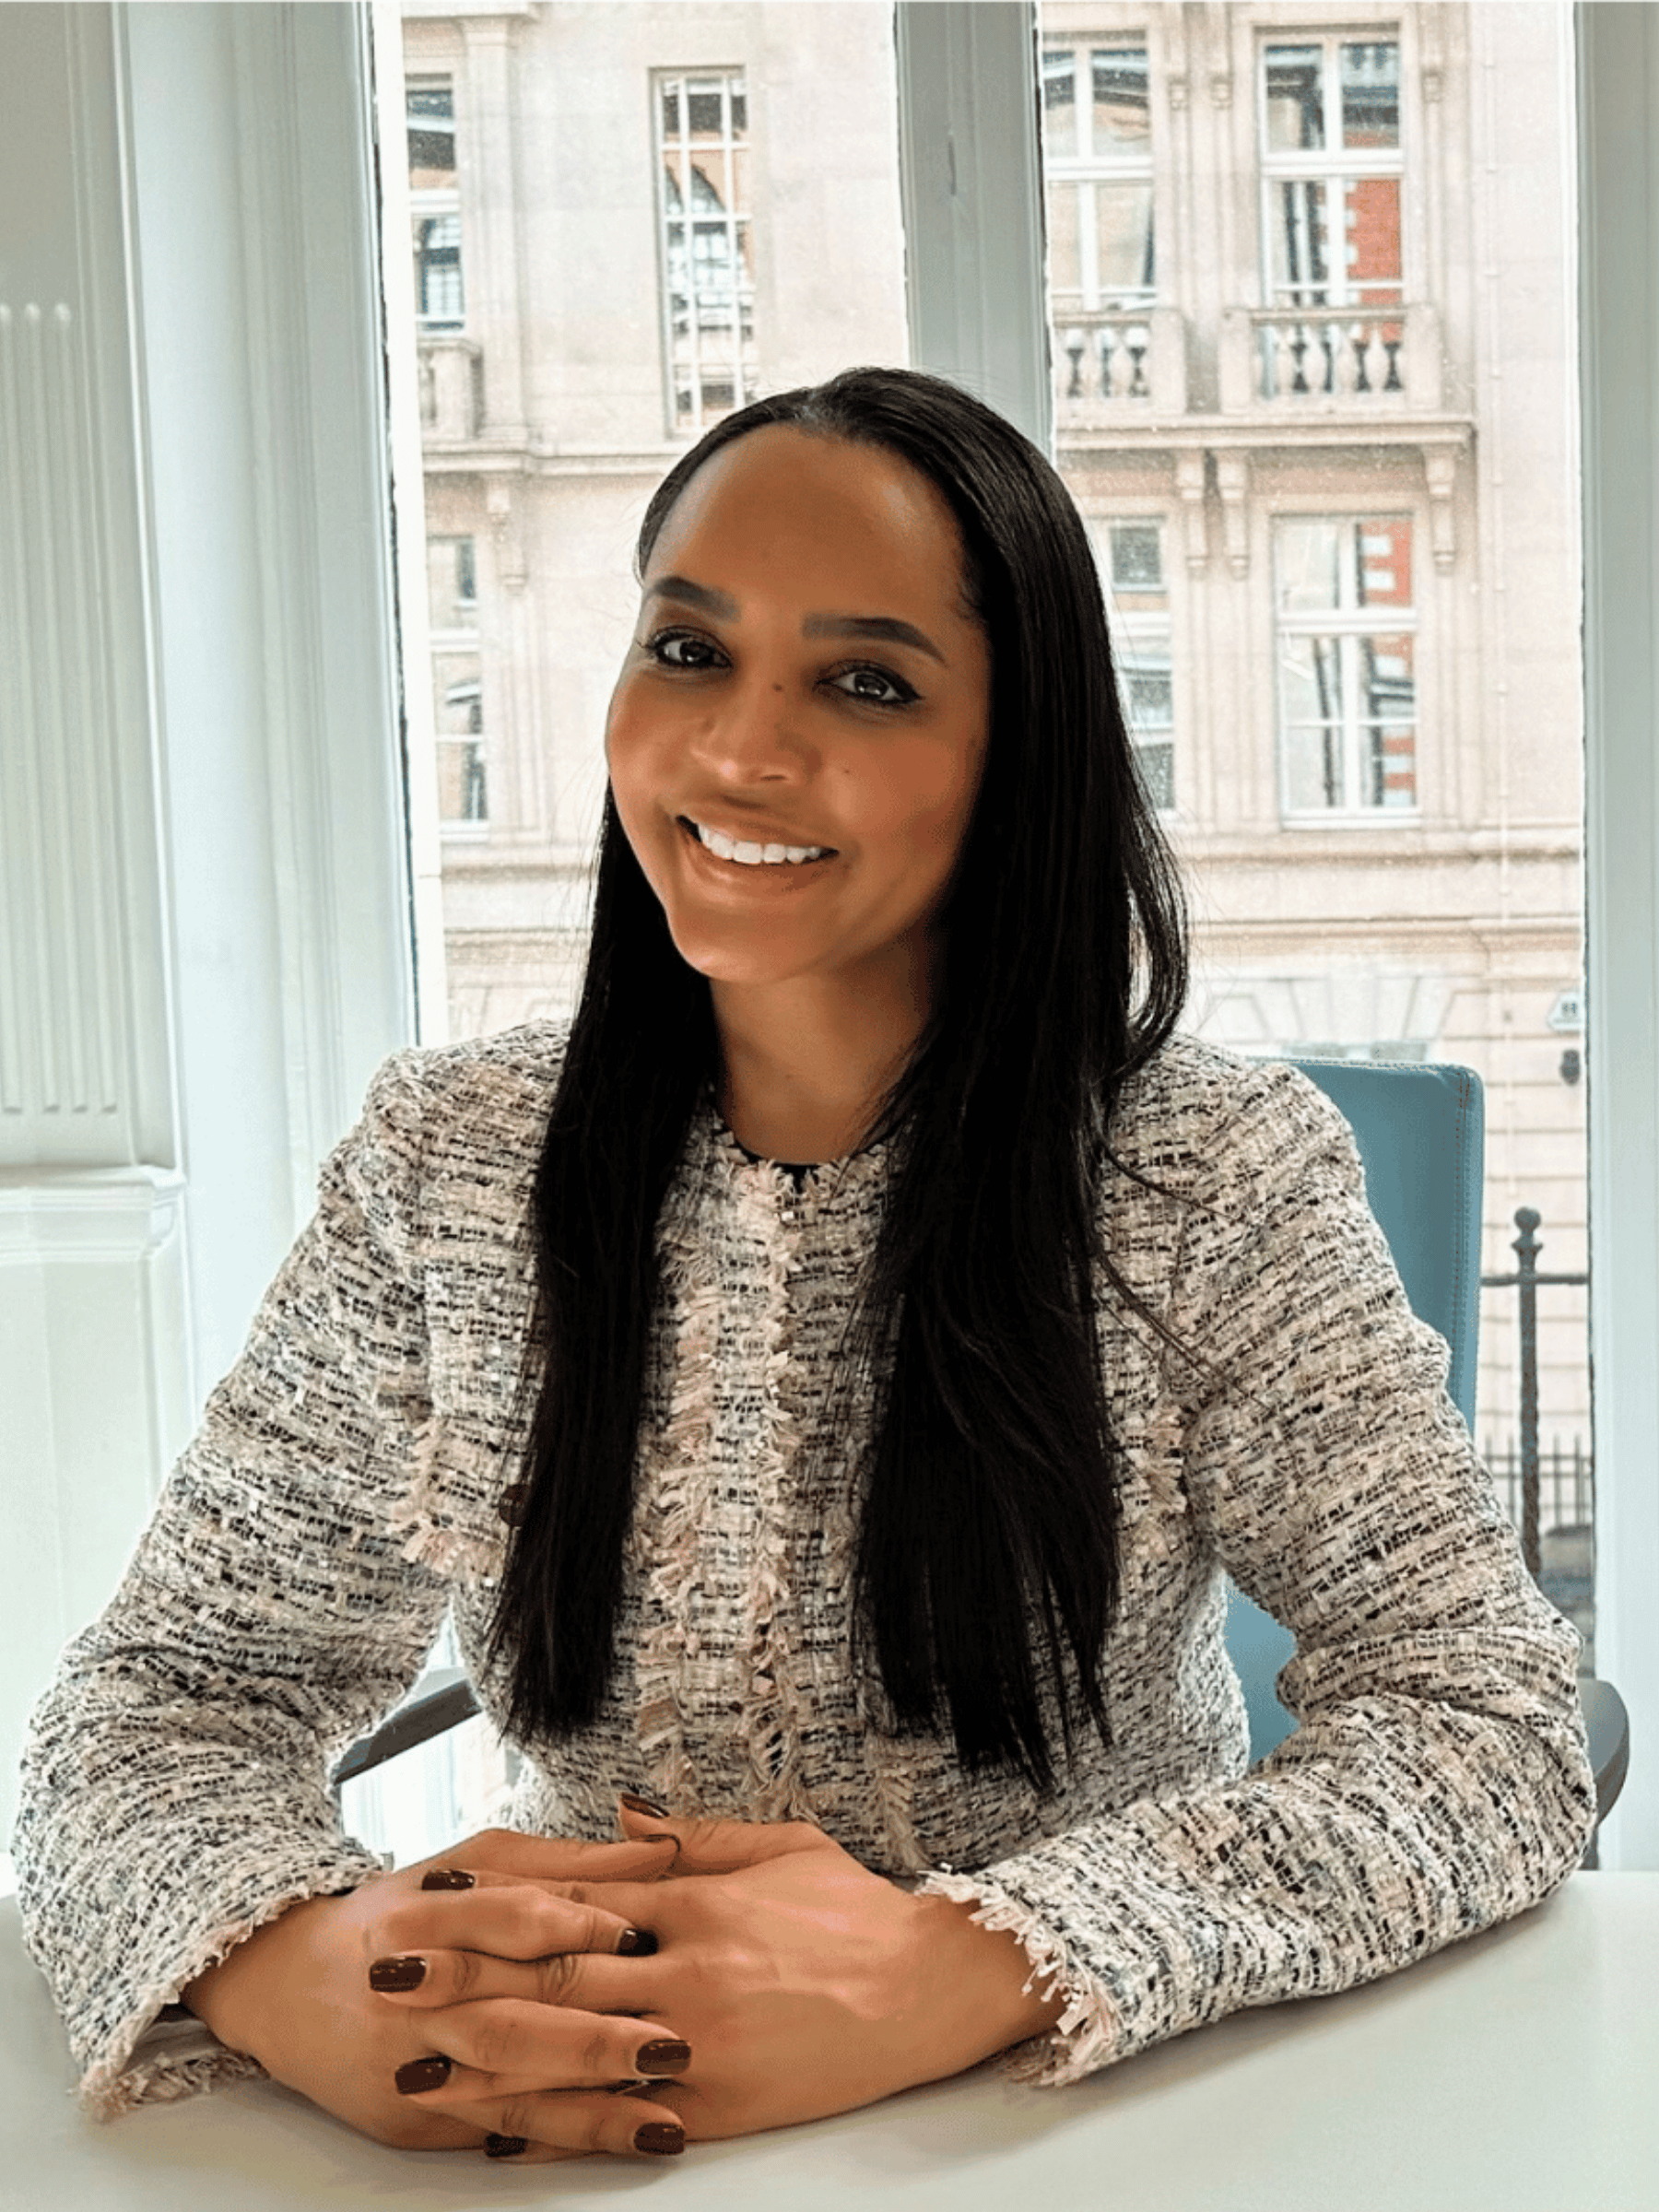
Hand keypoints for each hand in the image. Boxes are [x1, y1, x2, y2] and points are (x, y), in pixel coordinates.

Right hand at [179, 1826, 690, 2160]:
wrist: (287, 1986)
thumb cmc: (401, 1913)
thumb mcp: (473, 1864)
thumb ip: (569, 1865)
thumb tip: (663, 1852)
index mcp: (429, 1912)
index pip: (508, 1917)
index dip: (576, 1926)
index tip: (643, 1935)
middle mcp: (416, 1989)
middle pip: (511, 2011)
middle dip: (595, 2033)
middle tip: (673, 2041)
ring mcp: (411, 2060)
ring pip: (506, 2081)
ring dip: (588, 2099)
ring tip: (662, 2109)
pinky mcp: (412, 2118)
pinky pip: (495, 2126)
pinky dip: (558, 2134)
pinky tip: (615, 2136)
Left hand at [398, 1801, 1061, 2151]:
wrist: (928, 1988)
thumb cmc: (855, 1911)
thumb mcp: (779, 1846)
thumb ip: (693, 1836)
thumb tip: (623, 1816)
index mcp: (693, 1902)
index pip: (571, 1901)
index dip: (492, 1905)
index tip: (429, 1904)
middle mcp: (684, 1970)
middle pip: (551, 1975)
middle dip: (462, 1980)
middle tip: (386, 1984)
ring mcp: (698, 2042)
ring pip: (574, 2053)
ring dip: (488, 2060)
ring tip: (419, 2066)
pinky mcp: (720, 2103)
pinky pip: (623, 2118)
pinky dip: (561, 2128)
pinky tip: (509, 2136)